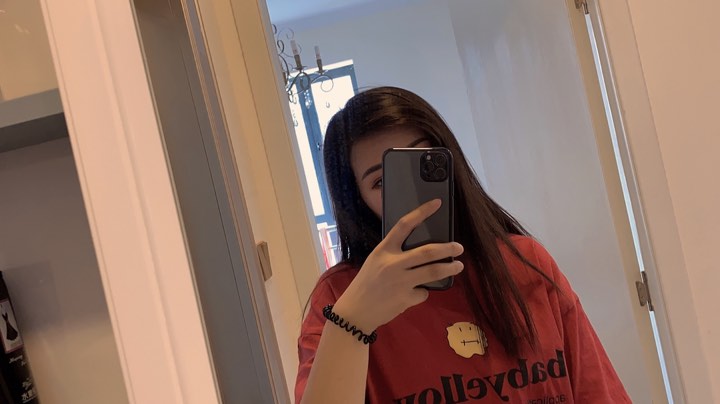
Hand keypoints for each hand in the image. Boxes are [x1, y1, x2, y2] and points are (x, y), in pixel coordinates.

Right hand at [333, 199, 463, 331]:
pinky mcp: (406, 298)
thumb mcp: (376, 261)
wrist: (355, 311)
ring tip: (458, 266)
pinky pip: (423, 292)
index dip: (422, 212)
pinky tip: (414, 294)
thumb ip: (395, 255)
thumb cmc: (367, 284)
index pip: (404, 225)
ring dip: (449, 268)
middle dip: (448, 248)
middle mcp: (393, 263)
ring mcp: (400, 281)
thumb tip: (423, 253)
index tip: (437, 203)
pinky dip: (422, 292)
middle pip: (427, 251)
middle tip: (459, 247)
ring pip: (433, 271)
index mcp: (384, 250)